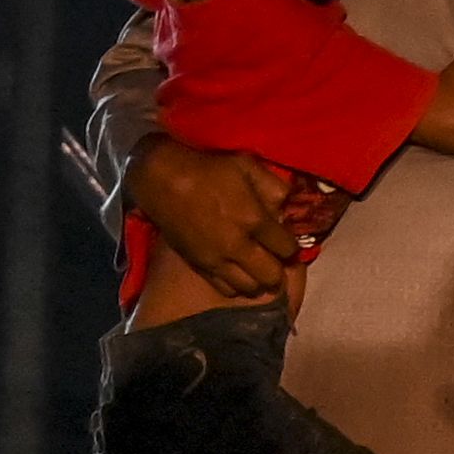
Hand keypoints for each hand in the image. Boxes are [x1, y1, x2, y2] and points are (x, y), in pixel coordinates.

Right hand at [121, 135, 295, 299]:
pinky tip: (238, 273)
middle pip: (272, 275)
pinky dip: (237, 285)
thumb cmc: (208, 169)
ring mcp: (217, 259)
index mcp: (254, 219)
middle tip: (277, 260)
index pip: (287, 248)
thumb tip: (288, 208)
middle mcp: (238, 245)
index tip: (287, 241)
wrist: (162, 180)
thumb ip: (274, 187)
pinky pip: (225, 288)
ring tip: (258, 269)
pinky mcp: (200, 265)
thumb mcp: (248, 165)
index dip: (291, 246)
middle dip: (280, 269)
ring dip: (259, 280)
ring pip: (250, 287)